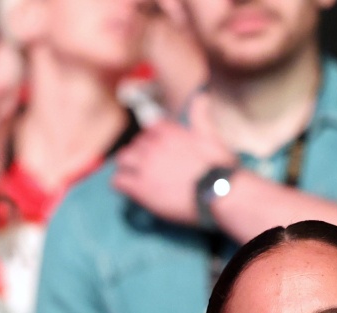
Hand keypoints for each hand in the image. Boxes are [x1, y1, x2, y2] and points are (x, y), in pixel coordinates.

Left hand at [111, 93, 237, 226]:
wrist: (219, 193)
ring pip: (123, 159)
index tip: (160, 148)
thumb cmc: (219, 166)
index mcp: (169, 131)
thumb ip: (200, 115)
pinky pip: (118, 180)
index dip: (153, 138)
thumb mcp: (211, 135)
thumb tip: (200, 95)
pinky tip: (130, 189)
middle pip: (135, 144)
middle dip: (141, 154)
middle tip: (150, 167)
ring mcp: (145, 166)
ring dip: (128, 166)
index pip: (149, 127)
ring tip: (136, 176)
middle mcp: (153, 145)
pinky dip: (121, 184)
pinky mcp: (140, 187)